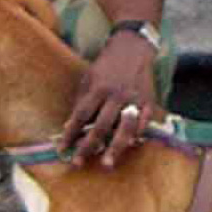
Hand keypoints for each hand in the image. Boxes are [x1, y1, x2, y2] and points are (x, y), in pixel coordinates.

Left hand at [57, 32, 159, 167]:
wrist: (133, 47)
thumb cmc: (106, 66)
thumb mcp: (88, 79)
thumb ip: (81, 102)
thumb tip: (69, 128)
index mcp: (98, 88)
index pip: (81, 115)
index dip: (70, 133)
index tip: (62, 149)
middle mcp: (116, 95)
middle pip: (101, 126)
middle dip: (89, 146)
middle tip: (79, 163)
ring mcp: (134, 99)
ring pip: (124, 127)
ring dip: (115, 147)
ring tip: (107, 163)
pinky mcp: (149, 101)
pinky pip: (143, 122)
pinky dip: (137, 135)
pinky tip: (130, 146)